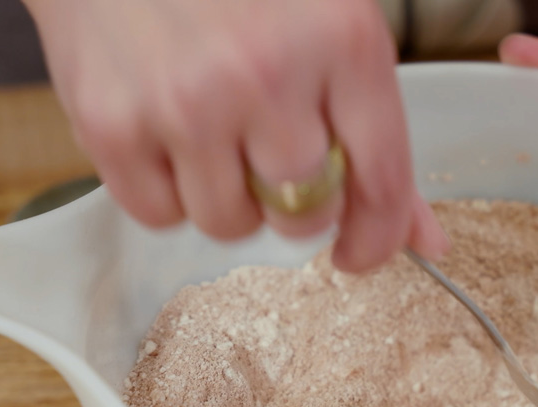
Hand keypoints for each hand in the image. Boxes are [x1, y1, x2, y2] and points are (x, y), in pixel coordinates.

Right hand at [24, 0, 448, 271]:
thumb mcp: (326, 24)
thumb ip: (374, 132)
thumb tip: (425, 239)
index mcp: (342, 39)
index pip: (382, 181)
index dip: (377, 236)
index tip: (360, 252)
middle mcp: (267, 73)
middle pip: (304, 215)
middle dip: (294, 203)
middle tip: (269, 157)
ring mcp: (185, 102)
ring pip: (229, 225)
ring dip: (227, 198)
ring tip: (210, 132)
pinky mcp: (113, 125)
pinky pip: (159, 215)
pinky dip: (166, 192)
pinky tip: (164, 132)